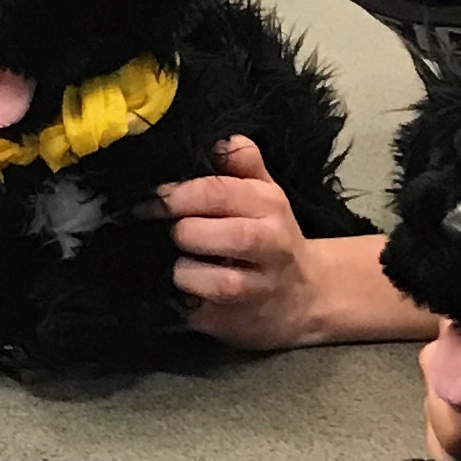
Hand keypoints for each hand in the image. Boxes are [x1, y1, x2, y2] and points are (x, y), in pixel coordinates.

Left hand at [158, 137, 323, 350]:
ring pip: (197, 276)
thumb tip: (219, 137)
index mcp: (269, 205)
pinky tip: (187, 293)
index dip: (175, 195)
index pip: (214, 191)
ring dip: (181, 270)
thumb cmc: (272, 237)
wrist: (307, 297)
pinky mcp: (233, 322)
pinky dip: (181, 301)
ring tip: (185, 266)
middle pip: (200, 232)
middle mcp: (267, 245)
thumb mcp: (266, 193)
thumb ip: (242, 163)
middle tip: (173, 234)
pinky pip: (192, 311)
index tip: (152, 199)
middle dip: (178, 232)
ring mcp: (253, 288)